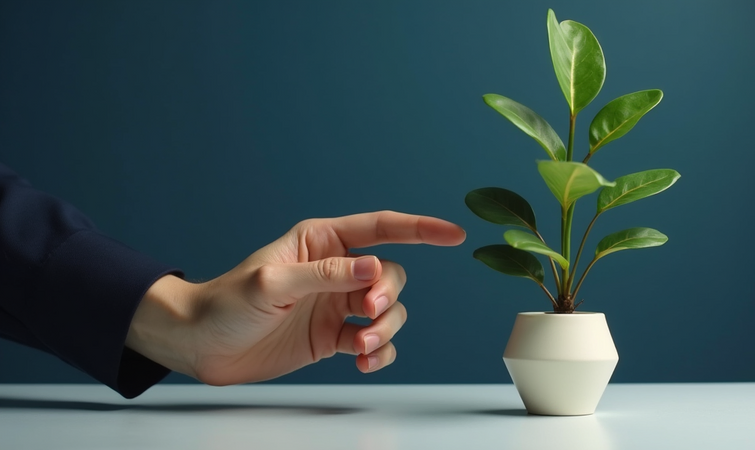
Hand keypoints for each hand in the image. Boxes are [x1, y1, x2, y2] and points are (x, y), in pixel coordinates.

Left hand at [125, 211, 465, 384]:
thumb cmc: (227, 303)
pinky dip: (379, 353)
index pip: (380, 228)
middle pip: (389, 275)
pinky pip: (374, 342)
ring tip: (363, 346)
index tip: (453, 234)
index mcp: (321, 242)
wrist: (202, 346)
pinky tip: (365, 362)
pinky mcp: (334, 337)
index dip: (420, 229)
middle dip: (388, 295)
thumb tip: (375, 270)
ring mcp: (337, 305)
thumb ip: (326, 276)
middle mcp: (335, 271)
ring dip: (386, 329)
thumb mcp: (273, 284)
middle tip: (368, 315)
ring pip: (388, 310)